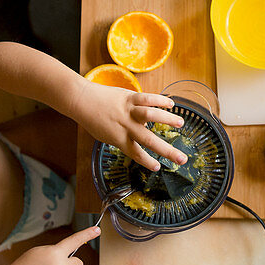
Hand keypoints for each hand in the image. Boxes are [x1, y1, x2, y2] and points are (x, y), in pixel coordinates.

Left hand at [71, 82, 188, 170]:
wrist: (82, 101)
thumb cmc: (93, 120)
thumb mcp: (106, 135)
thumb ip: (123, 137)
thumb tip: (142, 133)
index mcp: (119, 139)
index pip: (136, 154)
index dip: (148, 162)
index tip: (158, 168)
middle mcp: (126, 126)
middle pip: (149, 140)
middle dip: (168, 151)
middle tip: (182, 159)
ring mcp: (128, 111)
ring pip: (151, 115)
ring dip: (167, 119)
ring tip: (181, 123)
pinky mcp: (129, 97)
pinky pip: (147, 98)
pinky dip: (160, 100)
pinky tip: (171, 104)